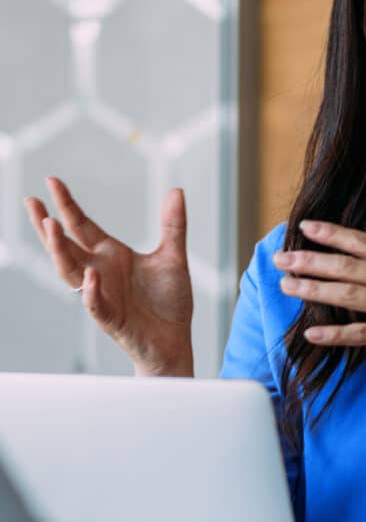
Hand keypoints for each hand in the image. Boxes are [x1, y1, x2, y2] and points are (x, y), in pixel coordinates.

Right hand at [25, 177, 193, 375]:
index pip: (82, 226)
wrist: (175, 340)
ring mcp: (101, 295)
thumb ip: (173, 225)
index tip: (51, 181)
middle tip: (33, 202)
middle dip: (48, 225)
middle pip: (65, 246)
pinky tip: (91, 275)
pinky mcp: (111, 318)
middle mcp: (100, 272)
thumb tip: (176, 190)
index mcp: (111, 255)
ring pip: (71, 272)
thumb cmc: (169, 302)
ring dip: (60, 251)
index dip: (67, 205)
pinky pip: (95, 303)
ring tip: (51, 227)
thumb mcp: (173, 257)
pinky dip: (91, 290)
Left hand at [273, 215, 365, 367]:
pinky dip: (335, 334)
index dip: (332, 234)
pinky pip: (362, 334)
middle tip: (280, 258)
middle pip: (347, 266)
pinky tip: (311, 332)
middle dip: (311, 260)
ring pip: (348, 295)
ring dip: (314, 289)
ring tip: (286, 286)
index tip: (305, 227)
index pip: (362, 242)